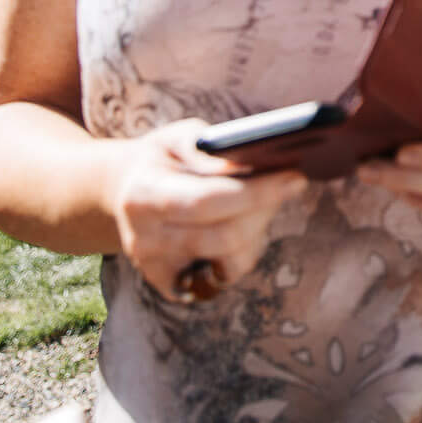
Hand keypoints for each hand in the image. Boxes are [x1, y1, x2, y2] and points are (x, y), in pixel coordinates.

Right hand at [107, 120, 311, 303]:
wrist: (125, 191)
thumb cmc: (165, 158)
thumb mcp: (178, 136)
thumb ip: (208, 147)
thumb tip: (247, 164)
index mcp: (144, 194)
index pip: (206, 200)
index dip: (256, 192)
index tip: (296, 177)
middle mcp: (144, 239)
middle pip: (224, 237)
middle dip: (266, 209)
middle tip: (291, 183)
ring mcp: (156, 268)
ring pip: (230, 263)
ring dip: (259, 232)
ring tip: (263, 203)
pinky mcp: (170, 285)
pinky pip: (224, 278)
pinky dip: (242, 253)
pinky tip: (244, 225)